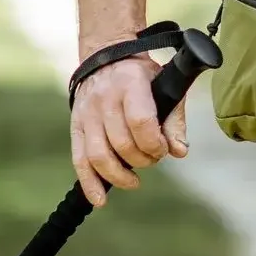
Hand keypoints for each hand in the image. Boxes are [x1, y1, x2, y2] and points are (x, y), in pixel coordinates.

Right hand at [67, 54, 188, 206]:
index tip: (163, 148)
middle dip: (142, 159)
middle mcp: (104, 99)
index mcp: (130, 84)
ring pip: (99, 155)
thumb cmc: (143, 76)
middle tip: (152, 158)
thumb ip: (174, 119)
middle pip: (121, 143)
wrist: (106, 56)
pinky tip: (100, 200)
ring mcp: (86, 113)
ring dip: (119, 175)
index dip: (154, 143)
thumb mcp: (165, 85)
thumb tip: (179, 151)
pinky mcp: (76, 126)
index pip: (140, 121)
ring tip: (134, 179)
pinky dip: (89, 183)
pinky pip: (79, 160)